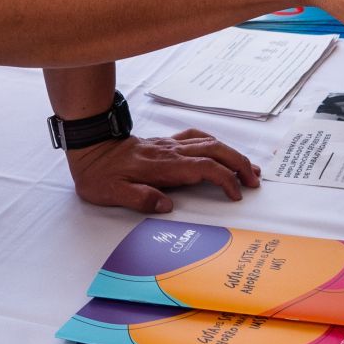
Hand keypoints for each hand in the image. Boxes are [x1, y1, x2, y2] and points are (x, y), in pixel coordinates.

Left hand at [66, 130, 261, 213]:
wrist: (89, 147)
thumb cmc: (99, 174)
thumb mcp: (112, 193)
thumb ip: (140, 199)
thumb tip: (166, 206)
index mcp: (163, 167)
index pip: (204, 168)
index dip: (224, 179)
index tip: (236, 195)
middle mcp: (171, 152)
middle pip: (215, 150)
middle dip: (239, 164)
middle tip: (255, 180)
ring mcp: (170, 144)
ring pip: (210, 142)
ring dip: (232, 153)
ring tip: (248, 168)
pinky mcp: (166, 142)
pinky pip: (196, 137)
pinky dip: (214, 142)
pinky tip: (220, 149)